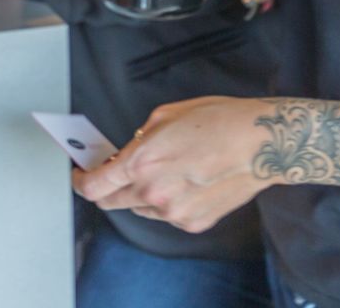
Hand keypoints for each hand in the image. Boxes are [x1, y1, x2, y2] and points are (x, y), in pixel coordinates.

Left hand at [74, 97, 269, 233]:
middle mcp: (153, 193)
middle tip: (115, 173)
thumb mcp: (167, 115)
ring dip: (140, 194)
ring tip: (165, 171)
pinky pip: (167, 215)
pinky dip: (168, 201)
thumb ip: (140, 138)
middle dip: (108, 187)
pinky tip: (187, 182)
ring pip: (140, 208)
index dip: (80, 182)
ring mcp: (173, 213)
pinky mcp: (192, 224)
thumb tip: (126, 154)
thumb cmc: (218, 122)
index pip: (94, 186)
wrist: (259, 144)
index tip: (80, 176)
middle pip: (111, 202)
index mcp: (142, 162)